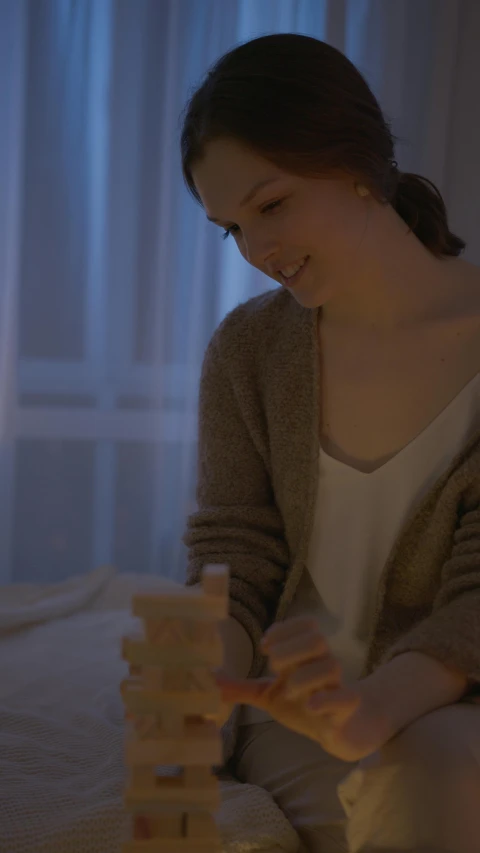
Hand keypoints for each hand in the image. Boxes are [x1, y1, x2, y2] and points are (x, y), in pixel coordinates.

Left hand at [213, 615, 392, 761]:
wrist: (342, 731)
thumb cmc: (304, 704)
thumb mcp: (270, 696)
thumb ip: (243, 688)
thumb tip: (211, 681)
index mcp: (307, 656)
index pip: (306, 624)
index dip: (285, 629)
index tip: (264, 645)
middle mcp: (323, 665)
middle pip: (317, 639)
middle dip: (290, 649)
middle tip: (273, 666)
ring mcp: (337, 686)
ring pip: (331, 665)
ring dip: (303, 676)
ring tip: (288, 691)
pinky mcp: (346, 710)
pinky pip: (346, 697)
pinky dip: (326, 699)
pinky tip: (309, 706)